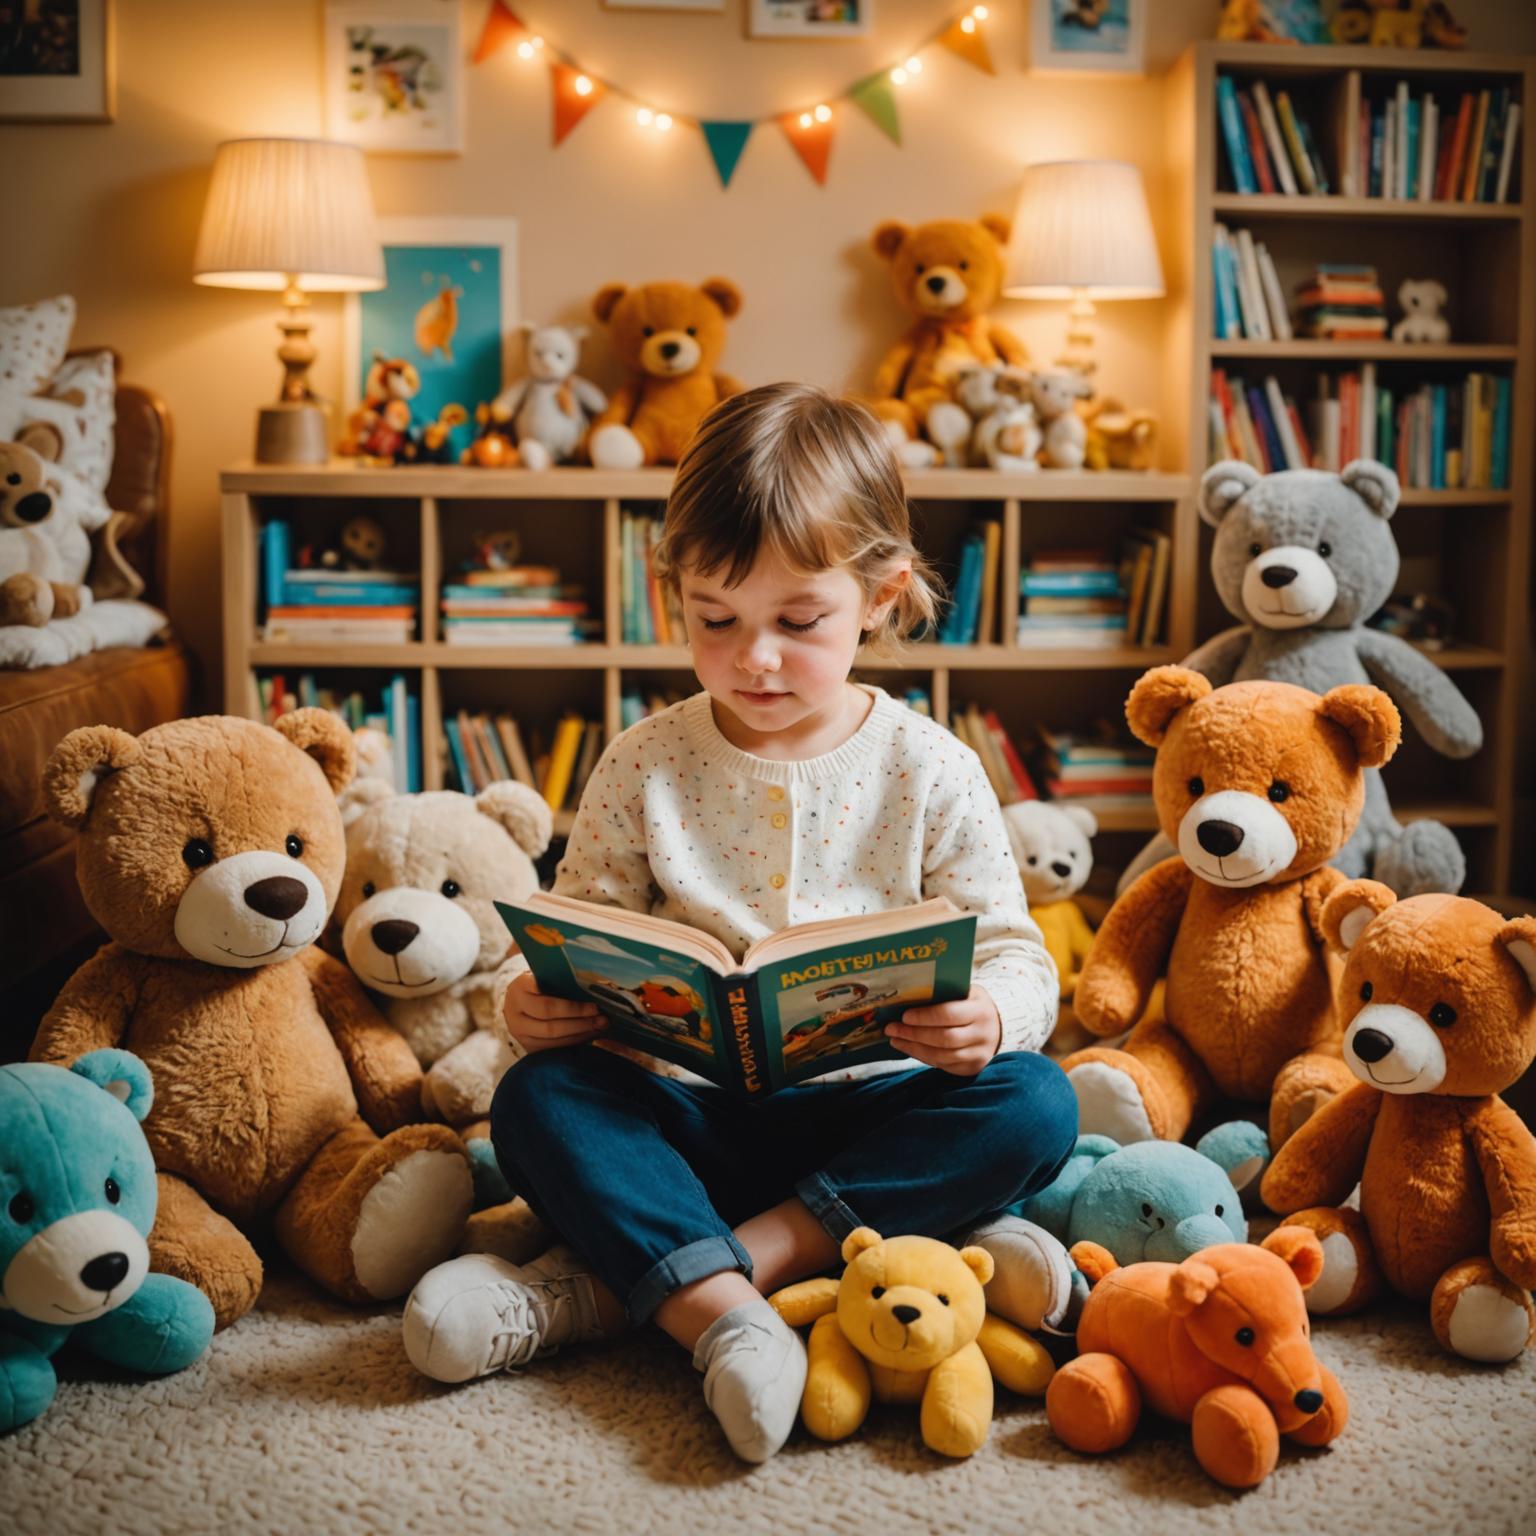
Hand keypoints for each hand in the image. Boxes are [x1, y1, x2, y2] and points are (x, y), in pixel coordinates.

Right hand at [503, 970, 605, 1054]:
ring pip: (551, 1037)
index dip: (572, 1007)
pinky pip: (551, 1049)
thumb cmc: (539, 983)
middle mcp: (514, 1010)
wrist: (517, 1000)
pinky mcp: (526, 1045)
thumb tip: (594, 989)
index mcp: (520, 987)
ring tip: (599, 1027)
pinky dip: (572, 1043)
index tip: (594, 1006)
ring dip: (579, 1034)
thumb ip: (561, 979)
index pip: (546, 998)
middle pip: (549, 1020)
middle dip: (579, 1021)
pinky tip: (588, 1036)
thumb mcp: (545, 975)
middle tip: (601, 1018)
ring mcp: (518, 1031)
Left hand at [884, 986, 1000, 1075]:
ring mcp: (979, 1054)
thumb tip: (907, 998)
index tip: (904, 1016)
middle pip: (944, 1038)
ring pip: (943, 1056)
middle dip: (914, 1034)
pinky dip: (923, 1057)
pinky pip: (944, 1066)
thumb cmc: (971, 1004)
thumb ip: (943, 995)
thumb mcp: (964, 992)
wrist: (996, 1025)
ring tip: (896, 1040)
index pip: (949, 1015)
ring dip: (914, 1048)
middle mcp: (983, 1034)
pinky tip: (909, 1048)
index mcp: (980, 1010)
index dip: (924, 1017)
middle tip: (892, 1029)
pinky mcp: (972, 1068)